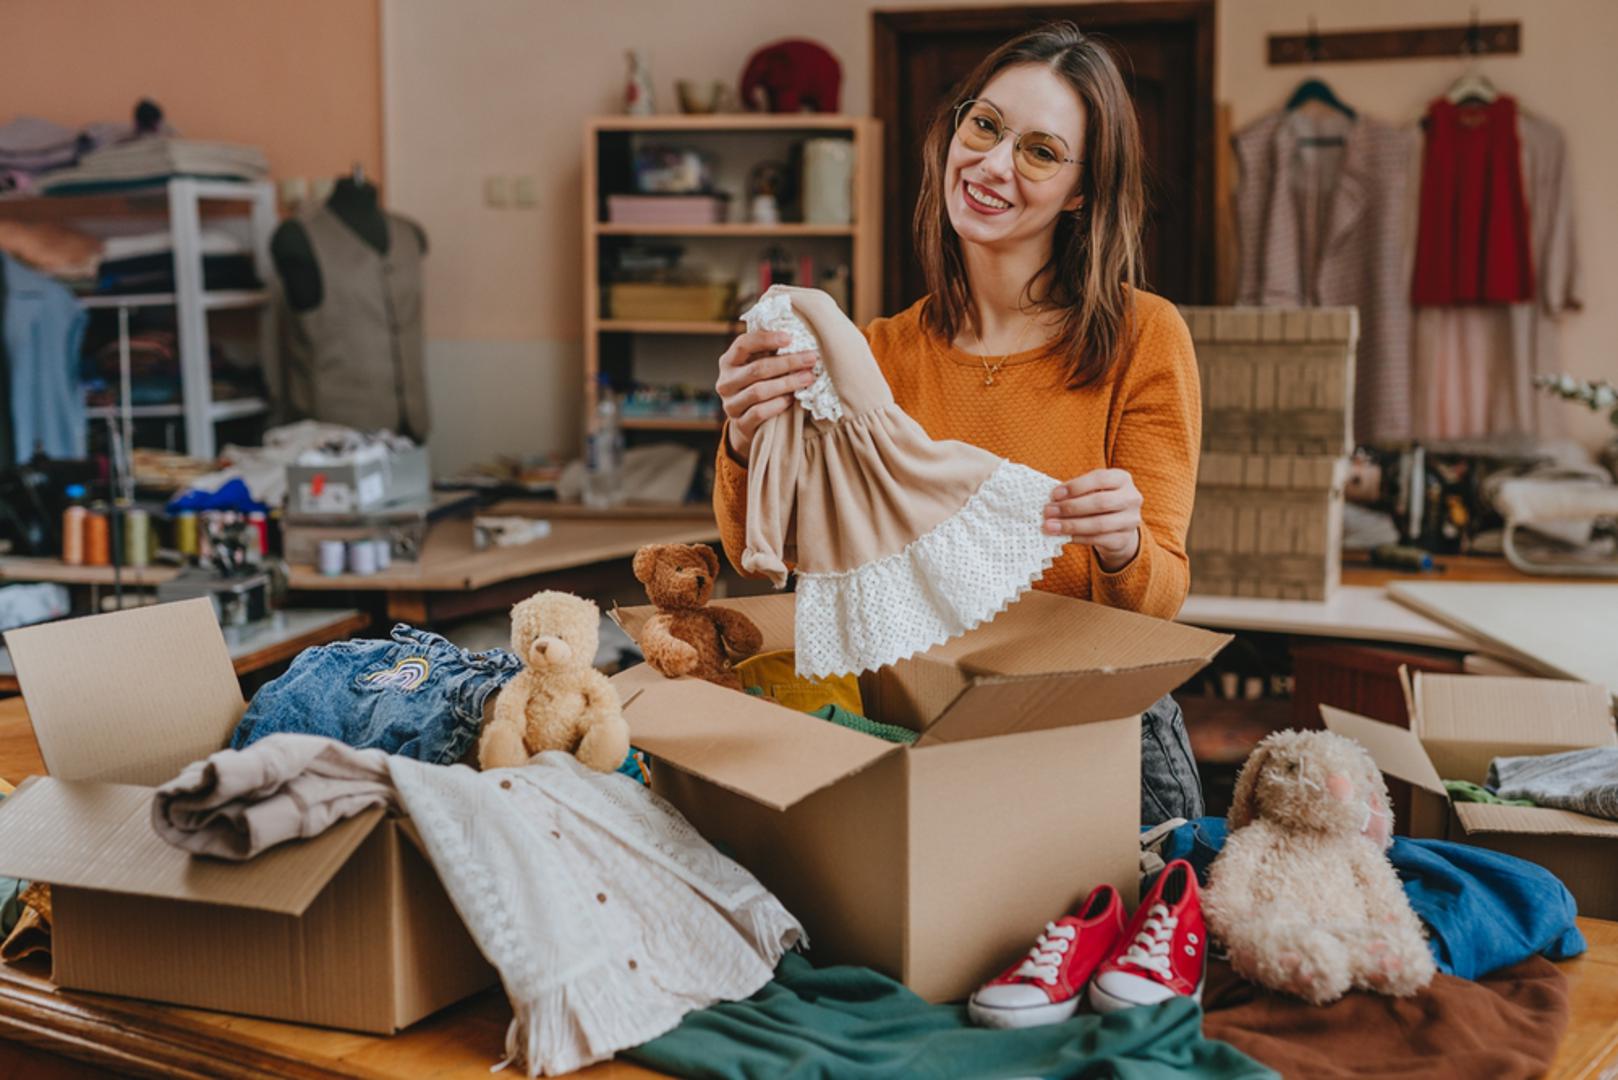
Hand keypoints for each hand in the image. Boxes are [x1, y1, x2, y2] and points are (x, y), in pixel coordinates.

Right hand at [717, 330, 818, 459]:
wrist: (747, 424)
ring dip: (787, 383)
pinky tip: (793, 398)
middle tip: (811, 358)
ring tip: (808, 378)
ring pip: (759, 391)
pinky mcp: (739, 424)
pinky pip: (759, 412)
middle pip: (757, 369)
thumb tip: (797, 334)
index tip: (789, 337)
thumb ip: (768, 352)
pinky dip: (778, 404)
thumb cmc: (758, 386)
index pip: (743, 344)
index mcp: (729, 361)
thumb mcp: (757, 366)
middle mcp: (726, 382)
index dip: (765, 339)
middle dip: (788, 362)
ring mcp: (730, 404)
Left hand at [1043, 468, 1142, 571]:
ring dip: (1071, 525)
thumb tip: (1051, 501)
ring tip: (1050, 526)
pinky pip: (1097, 539)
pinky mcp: (1124, 539)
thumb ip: (1077, 492)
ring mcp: (1130, 520)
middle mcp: (1131, 498)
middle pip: (1100, 502)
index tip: (1054, 494)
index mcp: (1122, 478)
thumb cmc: (1099, 502)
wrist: (1119, 526)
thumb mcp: (1093, 490)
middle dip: (1070, 507)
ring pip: (1099, 524)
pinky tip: (1063, 537)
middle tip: (1048, 512)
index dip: (1076, 486)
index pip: (1100, 478)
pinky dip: (1077, 538)